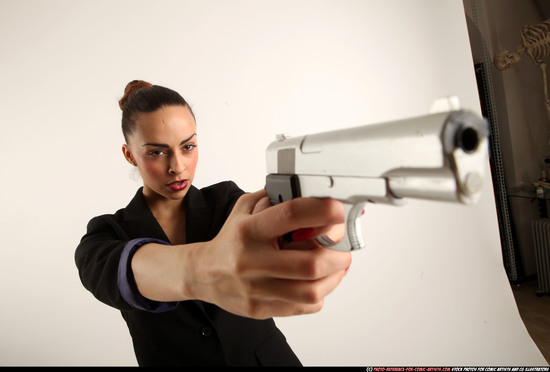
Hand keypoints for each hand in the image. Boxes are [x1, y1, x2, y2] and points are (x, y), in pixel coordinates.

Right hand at [184, 189, 350, 318]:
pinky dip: (319, 294)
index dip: (322, 211)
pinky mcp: (260, 308)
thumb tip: (310, 191)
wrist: (203, 274)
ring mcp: (256, 288)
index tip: (339, 210)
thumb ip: (273, 198)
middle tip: (344, 248)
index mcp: (249, 230)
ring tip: (337, 266)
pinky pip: (303, 307)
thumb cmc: (231, 239)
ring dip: (334, 277)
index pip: (291, 215)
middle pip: (310, 263)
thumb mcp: (244, 209)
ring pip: (311, 291)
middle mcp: (252, 260)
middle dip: (338, 255)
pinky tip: (318, 283)